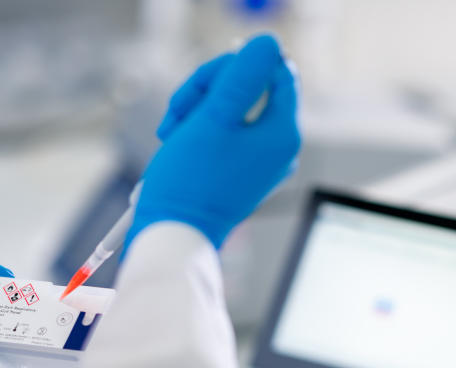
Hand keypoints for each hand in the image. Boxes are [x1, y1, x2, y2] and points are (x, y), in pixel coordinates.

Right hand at [128, 33, 300, 249]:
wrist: (174, 233)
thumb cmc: (191, 180)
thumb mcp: (213, 118)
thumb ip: (242, 77)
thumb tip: (268, 46)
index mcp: (283, 133)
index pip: (275, 71)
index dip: (236, 68)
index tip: (204, 86)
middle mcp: (280, 147)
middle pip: (251, 87)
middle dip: (208, 92)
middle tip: (179, 112)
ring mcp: (262, 161)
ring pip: (232, 108)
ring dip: (197, 110)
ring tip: (171, 131)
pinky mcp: (243, 170)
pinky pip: (227, 132)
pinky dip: (200, 129)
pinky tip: (178, 142)